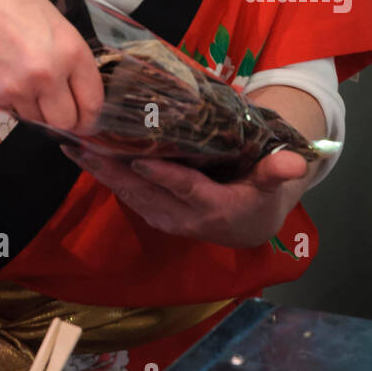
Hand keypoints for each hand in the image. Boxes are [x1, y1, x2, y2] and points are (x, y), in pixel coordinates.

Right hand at [0, 0, 104, 134]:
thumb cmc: (14, 2)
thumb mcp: (58, 25)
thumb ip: (70, 62)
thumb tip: (77, 96)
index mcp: (70, 53)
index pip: (92, 104)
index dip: (89, 116)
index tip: (85, 120)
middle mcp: (47, 75)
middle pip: (65, 123)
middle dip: (63, 119)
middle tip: (56, 108)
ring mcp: (16, 88)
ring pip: (36, 121)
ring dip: (34, 109)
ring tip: (23, 79)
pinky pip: (9, 110)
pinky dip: (10, 99)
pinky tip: (2, 72)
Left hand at [61, 145, 311, 247]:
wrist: (251, 226)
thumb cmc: (261, 195)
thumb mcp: (273, 183)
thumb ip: (277, 172)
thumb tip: (297, 162)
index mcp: (214, 208)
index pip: (185, 189)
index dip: (163, 177)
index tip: (138, 161)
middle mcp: (185, 217)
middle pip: (144, 193)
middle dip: (112, 170)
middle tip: (84, 144)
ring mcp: (167, 218)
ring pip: (130, 196)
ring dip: (101, 173)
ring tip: (74, 147)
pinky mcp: (157, 215)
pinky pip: (128, 197)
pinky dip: (106, 177)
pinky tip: (86, 158)